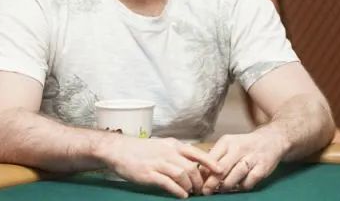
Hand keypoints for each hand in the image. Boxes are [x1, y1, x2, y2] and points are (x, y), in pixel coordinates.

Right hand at [101, 136, 223, 198]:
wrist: (119, 150)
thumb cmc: (142, 150)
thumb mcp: (162, 145)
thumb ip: (177, 153)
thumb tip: (194, 165)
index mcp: (173, 145)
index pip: (196, 152)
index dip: (210, 162)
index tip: (220, 171)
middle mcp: (167, 152)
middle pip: (191, 167)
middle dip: (199, 180)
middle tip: (201, 189)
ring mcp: (158, 163)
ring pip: (182, 175)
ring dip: (189, 186)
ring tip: (191, 192)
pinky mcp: (149, 174)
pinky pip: (168, 183)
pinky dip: (178, 191)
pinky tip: (182, 195)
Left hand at [201, 128, 286, 194]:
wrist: (271, 139)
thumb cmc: (244, 145)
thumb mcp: (228, 145)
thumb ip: (216, 157)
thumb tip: (201, 174)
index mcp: (226, 142)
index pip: (210, 158)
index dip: (203, 173)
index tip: (199, 182)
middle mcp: (238, 148)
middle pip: (221, 168)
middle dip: (211, 182)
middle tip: (206, 191)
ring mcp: (251, 157)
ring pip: (235, 175)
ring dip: (226, 185)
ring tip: (221, 190)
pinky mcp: (262, 167)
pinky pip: (249, 182)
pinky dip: (242, 187)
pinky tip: (238, 186)